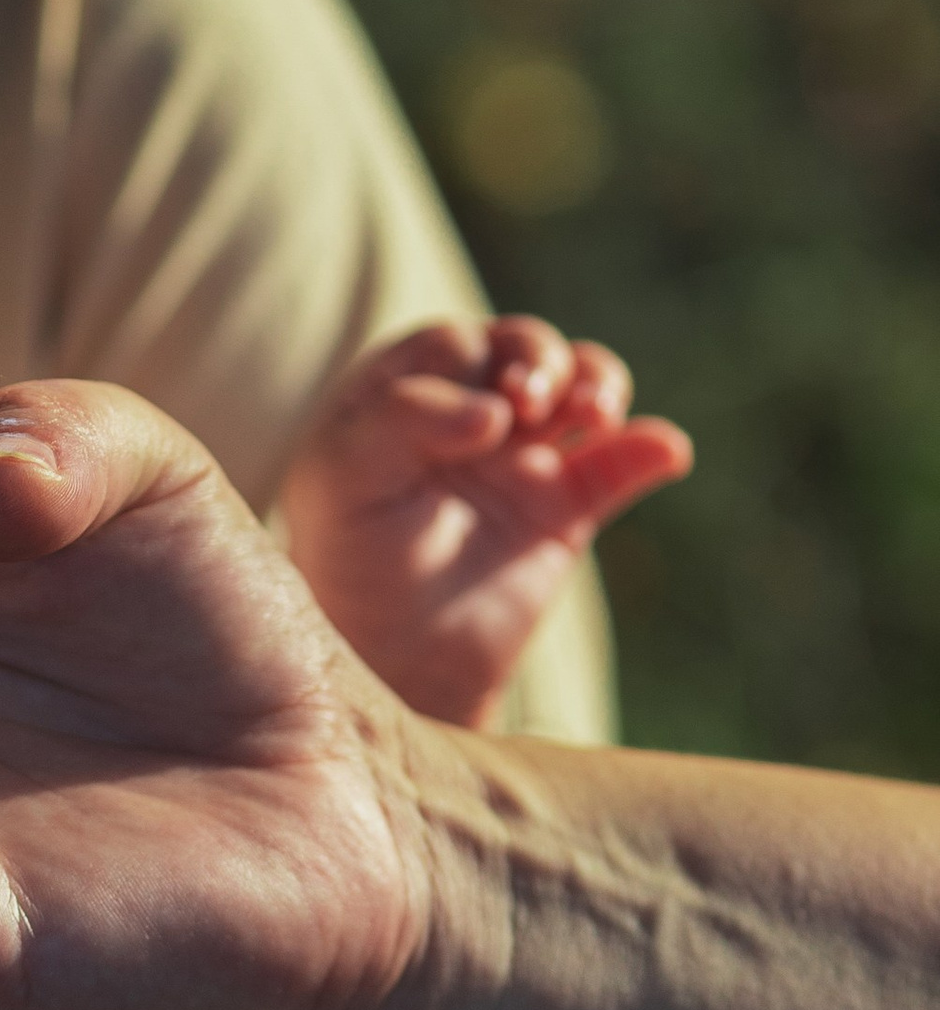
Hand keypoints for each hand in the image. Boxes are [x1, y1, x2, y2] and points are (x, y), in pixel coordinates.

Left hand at [281, 316, 690, 728]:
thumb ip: (400, 420)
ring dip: (597, 383)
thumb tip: (495, 412)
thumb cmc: (347, 564)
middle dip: (540, 361)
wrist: (392, 663)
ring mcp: (521, 459)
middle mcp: (465, 416)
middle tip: (532, 405)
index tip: (482, 421)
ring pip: (577, 389)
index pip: (453, 346)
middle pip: (524, 350)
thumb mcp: (342, 481)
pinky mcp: (565, 510)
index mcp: (401, 396)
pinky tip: (667, 450)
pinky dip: (650, 449)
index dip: (473, 364)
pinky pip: (620, 465)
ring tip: (594, 414)